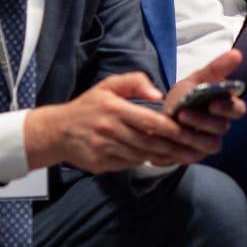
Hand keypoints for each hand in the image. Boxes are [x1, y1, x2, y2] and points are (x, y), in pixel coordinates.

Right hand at [24, 71, 191, 173]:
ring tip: (178, 153)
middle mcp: (109, 130)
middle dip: (172, 146)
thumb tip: (158, 94)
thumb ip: (135, 82)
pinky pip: (128, 164)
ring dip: (160, 156)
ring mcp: (104, 149)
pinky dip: (143, 161)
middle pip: (148, 142)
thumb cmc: (89, 106)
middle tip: (189, 146)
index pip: (150, 121)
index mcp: (114, 108)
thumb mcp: (109, 86)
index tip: (187, 131)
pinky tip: (154, 157)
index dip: (171, 128)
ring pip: (140, 156)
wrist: (57, 131)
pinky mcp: (100, 164)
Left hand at [161, 49, 246, 158]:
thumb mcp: (196, 80)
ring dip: (193, 135)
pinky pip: (192, 157)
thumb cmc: (184, 97)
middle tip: (184, 113)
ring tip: (175, 125)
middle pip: (222, 127)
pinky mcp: (194, 156)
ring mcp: (208, 143)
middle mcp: (221, 126)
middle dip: (203, 121)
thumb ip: (216, 69)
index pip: (238, 110)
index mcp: (225, 107)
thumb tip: (238, 53)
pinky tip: (168, 140)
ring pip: (210, 144)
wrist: (159, 119)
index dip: (228, 108)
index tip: (212, 103)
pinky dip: (181, 149)